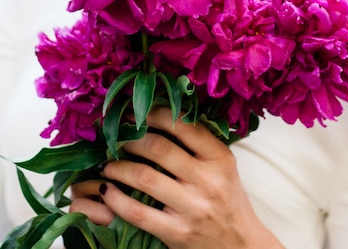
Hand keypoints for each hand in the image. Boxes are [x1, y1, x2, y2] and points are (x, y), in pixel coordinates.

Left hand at [70, 107, 284, 248]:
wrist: (241, 246)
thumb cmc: (227, 200)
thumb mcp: (223, 167)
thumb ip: (200, 144)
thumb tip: (160, 114)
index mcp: (220, 158)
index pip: (184, 126)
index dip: (154, 114)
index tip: (136, 112)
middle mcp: (208, 180)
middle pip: (158, 148)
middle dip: (130, 138)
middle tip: (115, 136)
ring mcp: (192, 207)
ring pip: (144, 177)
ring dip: (117, 166)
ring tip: (107, 163)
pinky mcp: (178, 233)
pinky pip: (137, 212)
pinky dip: (116, 199)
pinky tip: (107, 191)